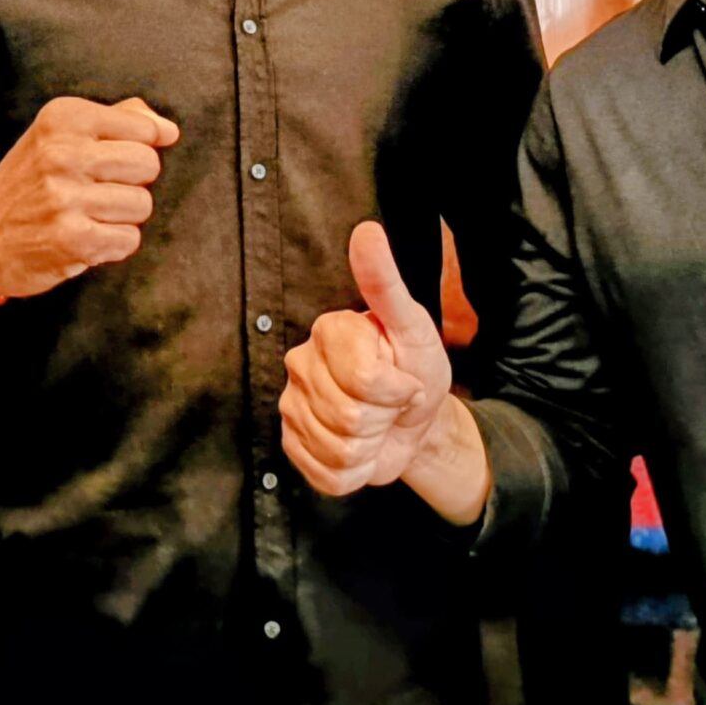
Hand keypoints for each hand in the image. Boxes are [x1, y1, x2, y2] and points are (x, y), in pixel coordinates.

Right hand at [0, 96, 177, 300]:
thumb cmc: (28, 183)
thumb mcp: (59, 135)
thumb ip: (117, 120)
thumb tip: (168, 129)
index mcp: (62, 118)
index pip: (143, 129)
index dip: (136, 149)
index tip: (107, 162)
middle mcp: (63, 153)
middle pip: (148, 165)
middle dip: (132, 182)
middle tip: (98, 190)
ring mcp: (67, 198)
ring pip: (142, 204)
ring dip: (122, 216)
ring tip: (89, 215)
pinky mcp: (74, 240)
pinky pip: (129, 239)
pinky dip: (113, 244)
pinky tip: (86, 238)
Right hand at [279, 221, 452, 495]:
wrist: (412, 420)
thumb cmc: (413, 367)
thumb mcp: (412, 326)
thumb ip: (386, 282)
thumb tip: (367, 230)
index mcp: (328, 331)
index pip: (363, 380)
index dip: (398, 392)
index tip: (405, 381)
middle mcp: (300, 364)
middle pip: (350, 416)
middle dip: (385, 419)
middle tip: (391, 405)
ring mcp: (292, 406)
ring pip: (339, 448)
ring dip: (373, 446)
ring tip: (377, 424)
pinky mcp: (293, 445)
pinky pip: (328, 474)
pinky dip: (356, 471)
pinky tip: (361, 448)